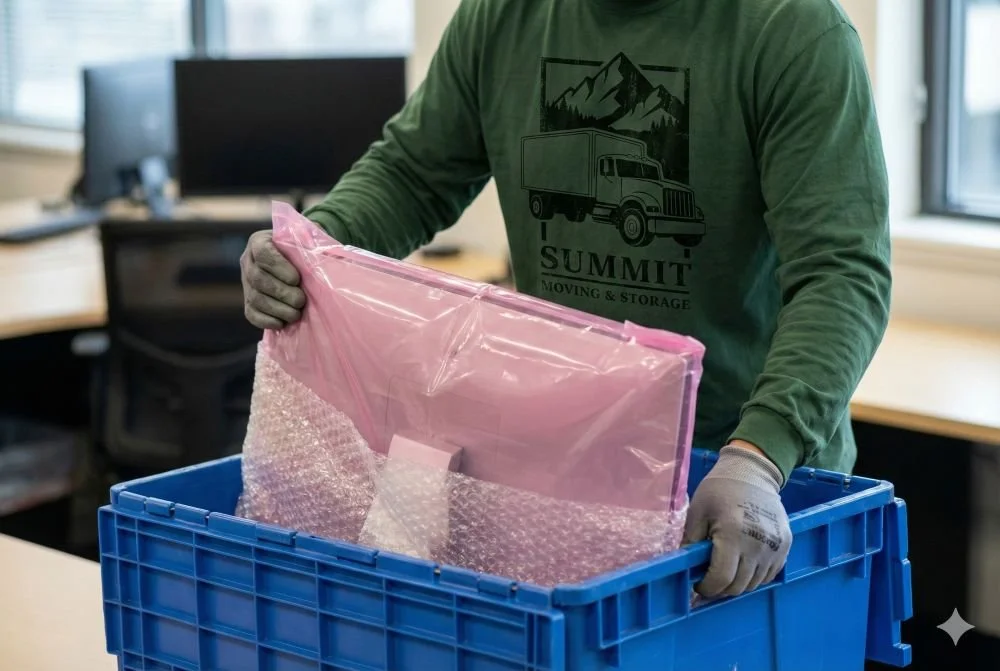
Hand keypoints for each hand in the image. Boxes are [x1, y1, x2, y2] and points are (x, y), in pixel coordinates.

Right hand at [240, 230, 306, 328]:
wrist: (301, 263)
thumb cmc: (306, 248)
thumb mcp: (308, 238)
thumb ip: (310, 240)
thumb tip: (315, 253)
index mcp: (259, 241)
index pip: (263, 253)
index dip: (278, 267)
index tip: (296, 278)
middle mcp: (248, 261)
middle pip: (258, 279)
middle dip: (281, 292)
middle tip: (300, 300)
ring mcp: (246, 283)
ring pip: (255, 298)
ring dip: (277, 309)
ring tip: (296, 314)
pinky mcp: (249, 302)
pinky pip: (251, 314)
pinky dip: (266, 321)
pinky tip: (282, 323)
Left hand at [682, 442, 791, 597]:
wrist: (752, 472)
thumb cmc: (719, 490)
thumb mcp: (697, 513)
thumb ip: (690, 543)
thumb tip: (682, 570)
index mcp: (733, 534)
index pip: (722, 578)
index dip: (707, 588)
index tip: (698, 585)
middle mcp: (758, 544)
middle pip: (739, 586)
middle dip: (721, 588)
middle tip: (710, 578)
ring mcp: (775, 546)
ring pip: (755, 583)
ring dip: (738, 583)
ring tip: (726, 569)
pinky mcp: (785, 544)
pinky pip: (770, 574)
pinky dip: (755, 575)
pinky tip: (743, 563)